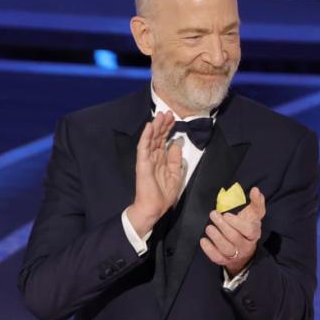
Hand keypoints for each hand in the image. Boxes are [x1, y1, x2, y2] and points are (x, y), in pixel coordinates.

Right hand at [126, 111, 183, 236]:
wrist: (154, 207)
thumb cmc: (164, 194)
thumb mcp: (176, 174)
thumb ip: (176, 159)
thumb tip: (176, 143)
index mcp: (161, 159)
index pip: (164, 140)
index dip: (168, 129)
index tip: (174, 118)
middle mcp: (153, 157)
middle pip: (158, 137)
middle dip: (163, 124)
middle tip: (168, 112)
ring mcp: (147, 159)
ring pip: (151, 139)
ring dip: (155, 126)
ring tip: (160, 115)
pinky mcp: (142, 163)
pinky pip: (143, 147)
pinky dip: (146, 136)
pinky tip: (149, 127)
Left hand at [200, 187, 265, 275]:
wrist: (244, 250)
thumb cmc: (247, 227)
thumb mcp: (253, 215)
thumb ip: (256, 202)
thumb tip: (256, 190)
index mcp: (254, 234)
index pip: (248, 230)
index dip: (237, 223)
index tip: (226, 214)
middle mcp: (246, 246)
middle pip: (234, 237)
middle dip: (222, 225)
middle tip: (213, 214)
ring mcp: (235, 255)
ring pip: (226, 248)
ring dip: (216, 237)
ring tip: (209, 227)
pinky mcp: (224, 260)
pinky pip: (216, 258)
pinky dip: (209, 250)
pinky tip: (203, 240)